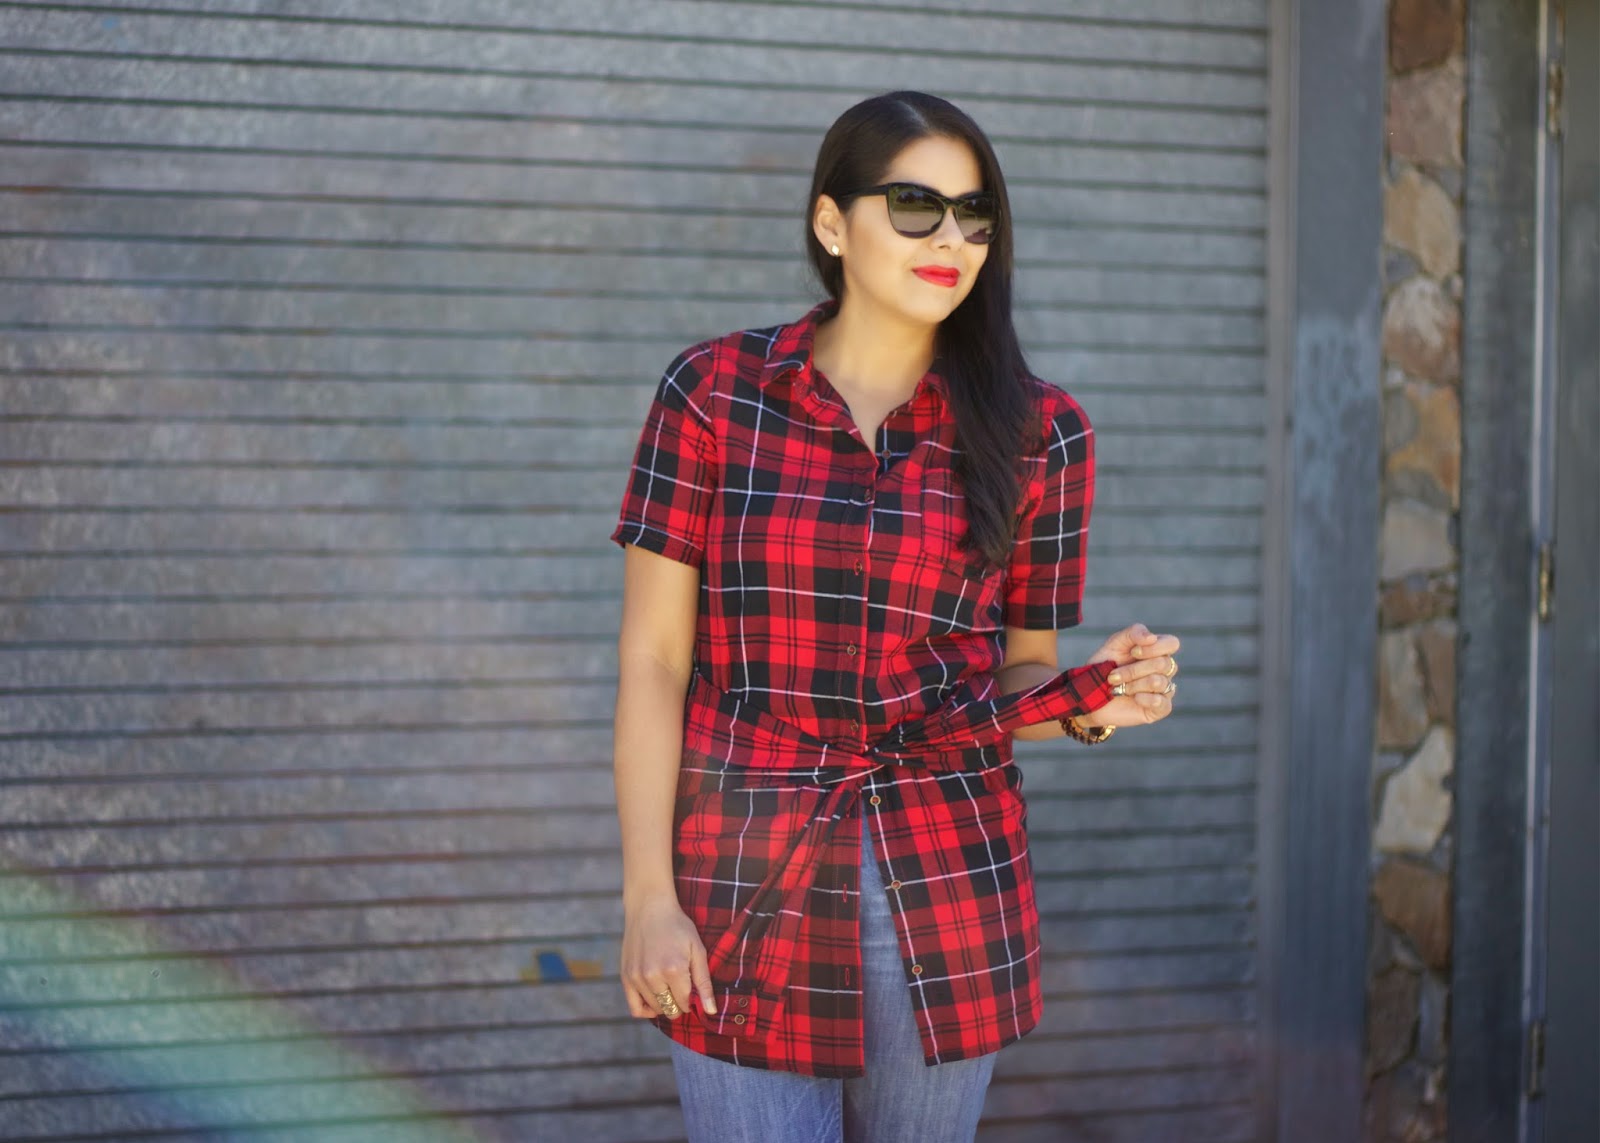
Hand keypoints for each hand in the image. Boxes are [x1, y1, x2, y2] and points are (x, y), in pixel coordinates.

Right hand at [620, 892, 717, 1019]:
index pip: (685, 1003)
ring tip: (669, 988)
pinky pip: (635, 1008)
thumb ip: (704, 982)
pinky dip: (646, 1010)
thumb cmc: (677, 926)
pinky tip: (655, 1001)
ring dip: (665, 1004)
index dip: (692, 1000)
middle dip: (679, 1005)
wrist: (649, 907)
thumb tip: (711, 1011)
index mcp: (674, 969)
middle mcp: (653, 976)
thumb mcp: (697, 949)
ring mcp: (637, 977)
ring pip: (655, 1008)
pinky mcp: (626, 977)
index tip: (693, 991)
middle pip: (670, 1009)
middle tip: (682, 990)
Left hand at [1074, 622, 1180, 728]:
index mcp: (1156, 651)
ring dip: (1133, 684)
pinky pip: (1163, 703)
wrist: (1091, 695)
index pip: (1171, 643)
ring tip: (1118, 688)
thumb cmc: (1104, 667)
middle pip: (1163, 664)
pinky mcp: (1160, 709)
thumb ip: (1133, 633)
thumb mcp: (1114, 645)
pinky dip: (1144, 699)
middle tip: (1113, 676)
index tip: (1132, 652)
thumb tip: (1152, 637)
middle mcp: (1164, 670)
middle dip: (1133, 670)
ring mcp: (1164, 690)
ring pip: (1159, 682)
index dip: (1154, 648)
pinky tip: (1134, 698)